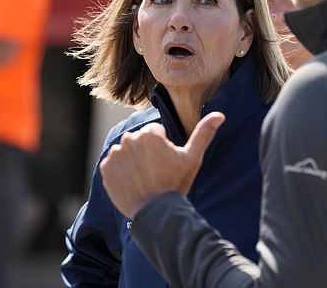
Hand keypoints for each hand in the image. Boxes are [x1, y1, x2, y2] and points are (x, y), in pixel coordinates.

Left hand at [100, 111, 225, 217]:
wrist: (156, 212)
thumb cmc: (176, 184)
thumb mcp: (193, 158)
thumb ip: (204, 133)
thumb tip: (220, 114)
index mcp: (149, 133)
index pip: (155, 133)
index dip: (162, 148)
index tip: (166, 163)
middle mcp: (129, 139)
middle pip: (139, 140)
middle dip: (146, 152)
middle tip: (156, 172)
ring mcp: (116, 154)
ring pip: (126, 151)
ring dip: (133, 160)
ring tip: (145, 178)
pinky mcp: (106, 168)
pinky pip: (114, 164)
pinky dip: (121, 172)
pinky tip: (133, 182)